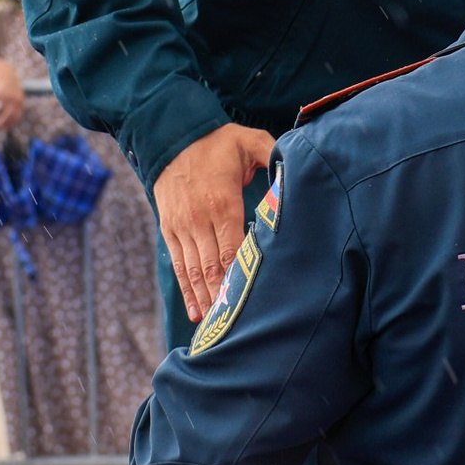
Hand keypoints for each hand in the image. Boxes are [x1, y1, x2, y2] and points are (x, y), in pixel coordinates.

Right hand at [0, 68, 26, 136]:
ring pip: (1, 110)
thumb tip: (4, 127)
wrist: (3, 73)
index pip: (16, 116)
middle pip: (9, 114)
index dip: (10, 124)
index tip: (4, 129)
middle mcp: (15, 99)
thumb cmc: (7, 89)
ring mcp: (7, 95)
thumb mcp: (12, 98)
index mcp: (20, 101)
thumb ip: (10, 110)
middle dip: (2, 122)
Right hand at [156, 120, 276, 321]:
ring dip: (206, 301)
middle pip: (213, 268)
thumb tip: (295, 167)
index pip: (233, 250)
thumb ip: (273, 154)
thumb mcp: (249, 140)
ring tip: (218, 328)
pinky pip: (178, 266)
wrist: (170, 136)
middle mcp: (200, 220)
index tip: (253, 301)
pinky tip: (197, 312)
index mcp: (223, 203)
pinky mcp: (170, 230)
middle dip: (224, 299)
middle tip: (239, 327)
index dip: (241, 277)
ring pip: (195, 272)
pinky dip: (188, 291)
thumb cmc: (217, 141)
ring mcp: (182, 227)